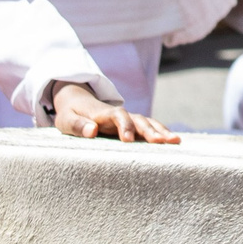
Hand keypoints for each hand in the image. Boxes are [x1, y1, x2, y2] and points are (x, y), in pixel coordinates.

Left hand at [49, 82, 177, 142]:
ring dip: (162, 131)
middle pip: (139, 120)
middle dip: (151, 131)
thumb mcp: (66, 120)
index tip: (127, 140)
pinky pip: (149, 127)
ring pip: (148, 123)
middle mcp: (120, 115)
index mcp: (104, 113)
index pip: (118, 116)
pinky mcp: (132, 126)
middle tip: (162, 142)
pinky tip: (173, 141)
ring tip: (176, 141)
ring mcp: (128, 120)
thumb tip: (92, 131)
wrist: (77, 101)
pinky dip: (161, 132)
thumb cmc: (70, 114)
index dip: (124, 126)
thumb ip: (78, 126)